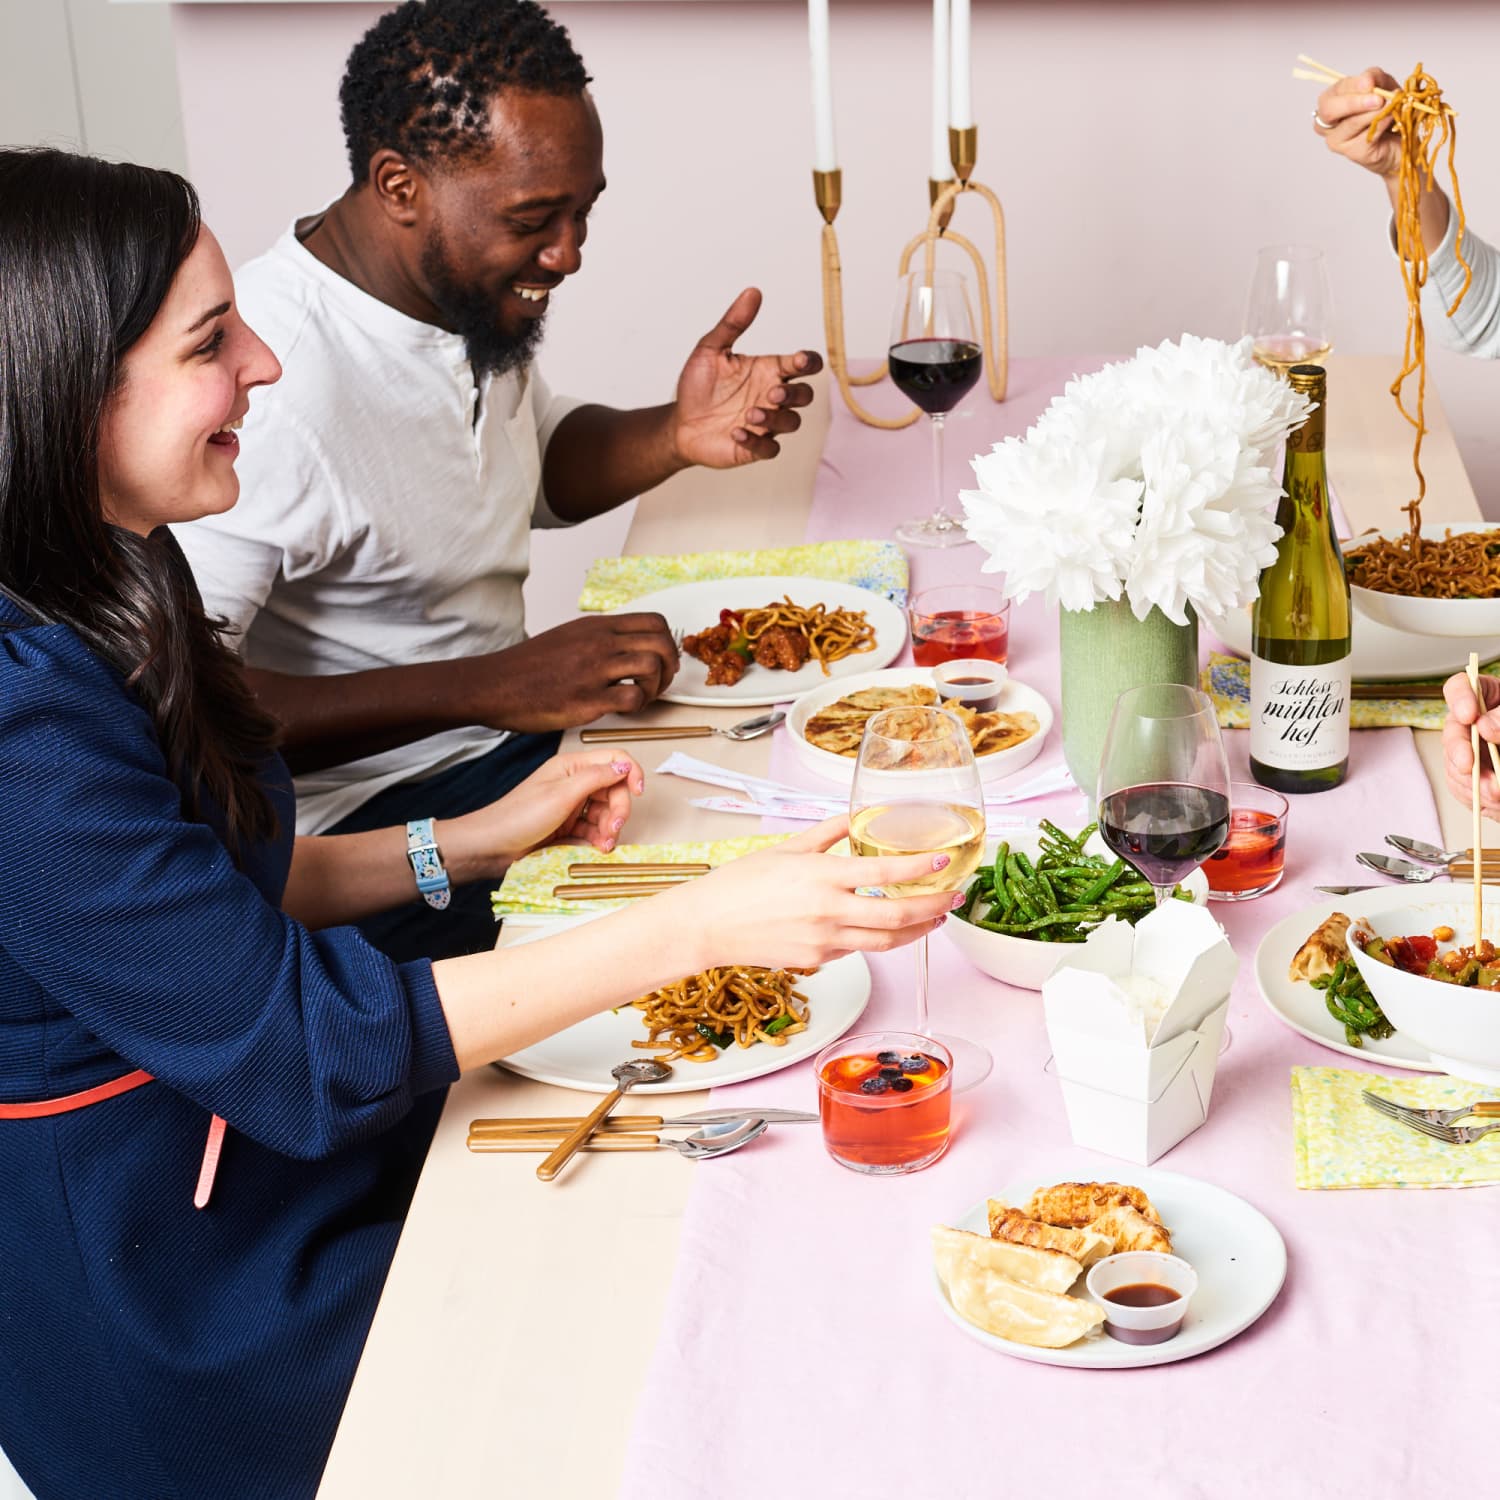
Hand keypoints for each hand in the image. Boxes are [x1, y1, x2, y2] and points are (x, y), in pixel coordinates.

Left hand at [442, 750, 645, 881]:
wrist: (493, 846)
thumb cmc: (519, 816)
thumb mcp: (561, 794)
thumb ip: (596, 777)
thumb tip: (625, 765)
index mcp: (573, 766)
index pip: (614, 759)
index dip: (631, 773)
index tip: (638, 792)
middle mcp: (575, 782)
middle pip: (614, 790)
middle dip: (619, 809)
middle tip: (613, 828)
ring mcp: (572, 805)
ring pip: (607, 812)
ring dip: (610, 828)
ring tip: (603, 844)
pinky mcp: (569, 826)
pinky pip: (595, 829)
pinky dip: (600, 839)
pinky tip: (596, 847)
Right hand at [478, 614, 679, 730]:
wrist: (494, 684)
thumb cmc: (527, 666)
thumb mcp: (568, 636)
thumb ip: (598, 637)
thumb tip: (625, 645)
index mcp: (596, 626)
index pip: (654, 621)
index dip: (668, 643)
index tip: (663, 660)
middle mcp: (599, 643)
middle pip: (661, 643)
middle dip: (670, 666)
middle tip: (660, 683)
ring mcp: (594, 669)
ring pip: (651, 667)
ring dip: (656, 687)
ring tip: (642, 698)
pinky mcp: (587, 699)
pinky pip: (632, 698)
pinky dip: (638, 706)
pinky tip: (624, 710)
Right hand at [660, 816, 962, 970]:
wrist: (708, 925)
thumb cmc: (740, 884)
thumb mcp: (788, 848)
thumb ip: (828, 833)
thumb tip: (856, 817)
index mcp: (822, 876)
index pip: (886, 874)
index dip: (922, 869)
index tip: (944, 861)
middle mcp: (829, 911)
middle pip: (898, 916)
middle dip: (935, 908)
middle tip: (955, 898)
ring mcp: (824, 940)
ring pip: (886, 942)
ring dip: (918, 931)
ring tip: (935, 918)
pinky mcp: (818, 960)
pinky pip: (858, 949)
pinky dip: (880, 938)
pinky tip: (889, 927)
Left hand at [670, 288, 822, 466]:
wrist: (679, 422)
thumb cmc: (698, 386)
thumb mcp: (710, 349)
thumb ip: (732, 323)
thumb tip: (753, 291)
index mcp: (769, 371)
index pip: (804, 365)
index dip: (808, 362)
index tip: (797, 361)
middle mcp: (772, 397)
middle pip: (805, 396)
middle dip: (795, 394)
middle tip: (772, 393)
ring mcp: (766, 424)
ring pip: (791, 423)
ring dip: (775, 419)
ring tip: (749, 414)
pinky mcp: (755, 447)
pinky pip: (770, 449)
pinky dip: (757, 442)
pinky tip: (736, 433)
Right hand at [1313, 67, 1401, 176]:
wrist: (1404, 133)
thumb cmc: (1388, 109)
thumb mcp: (1384, 84)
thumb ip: (1374, 77)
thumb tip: (1367, 80)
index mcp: (1332, 103)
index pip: (1332, 93)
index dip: (1351, 86)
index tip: (1369, 83)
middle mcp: (1329, 124)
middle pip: (1328, 111)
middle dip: (1353, 102)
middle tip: (1377, 99)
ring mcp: (1338, 141)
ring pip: (1350, 124)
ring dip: (1372, 113)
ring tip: (1390, 105)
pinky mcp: (1354, 153)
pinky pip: (1366, 137)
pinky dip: (1381, 124)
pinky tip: (1390, 119)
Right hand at [1442, 671, 1499, 816]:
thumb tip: (1484, 725)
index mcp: (1489, 698)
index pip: (1461, 687)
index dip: (1459, 698)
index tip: (1469, 715)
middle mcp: (1474, 723)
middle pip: (1453, 730)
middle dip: (1459, 751)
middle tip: (1468, 765)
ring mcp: (1470, 749)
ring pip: (1455, 762)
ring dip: (1473, 780)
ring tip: (1496, 792)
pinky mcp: (1470, 775)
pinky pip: (1461, 785)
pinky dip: (1475, 795)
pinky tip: (1492, 798)